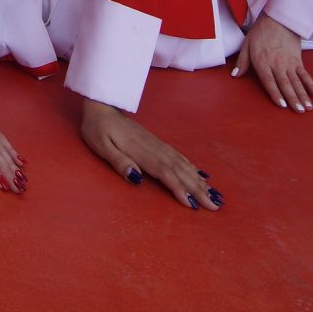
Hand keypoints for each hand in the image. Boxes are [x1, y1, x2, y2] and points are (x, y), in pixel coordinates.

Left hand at [79, 100, 219, 210]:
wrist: (102, 106)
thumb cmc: (98, 129)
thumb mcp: (101, 146)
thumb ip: (119, 161)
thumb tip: (136, 177)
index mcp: (141, 151)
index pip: (165, 172)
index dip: (179, 188)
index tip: (193, 203)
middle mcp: (154, 148)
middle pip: (180, 171)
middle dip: (198, 189)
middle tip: (214, 205)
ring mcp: (158, 145)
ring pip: (183, 164)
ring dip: (199, 180)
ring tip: (214, 194)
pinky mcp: (158, 143)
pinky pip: (179, 157)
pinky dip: (193, 167)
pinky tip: (201, 175)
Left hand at [232, 15, 312, 111]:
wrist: (279, 18)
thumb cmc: (261, 32)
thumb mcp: (247, 44)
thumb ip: (242, 61)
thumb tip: (235, 75)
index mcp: (263, 62)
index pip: (270, 81)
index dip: (276, 93)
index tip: (282, 105)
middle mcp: (278, 64)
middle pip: (286, 84)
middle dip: (293, 99)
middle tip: (299, 111)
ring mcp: (290, 63)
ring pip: (297, 82)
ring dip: (303, 95)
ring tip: (308, 108)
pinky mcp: (298, 61)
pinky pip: (306, 75)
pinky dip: (312, 86)